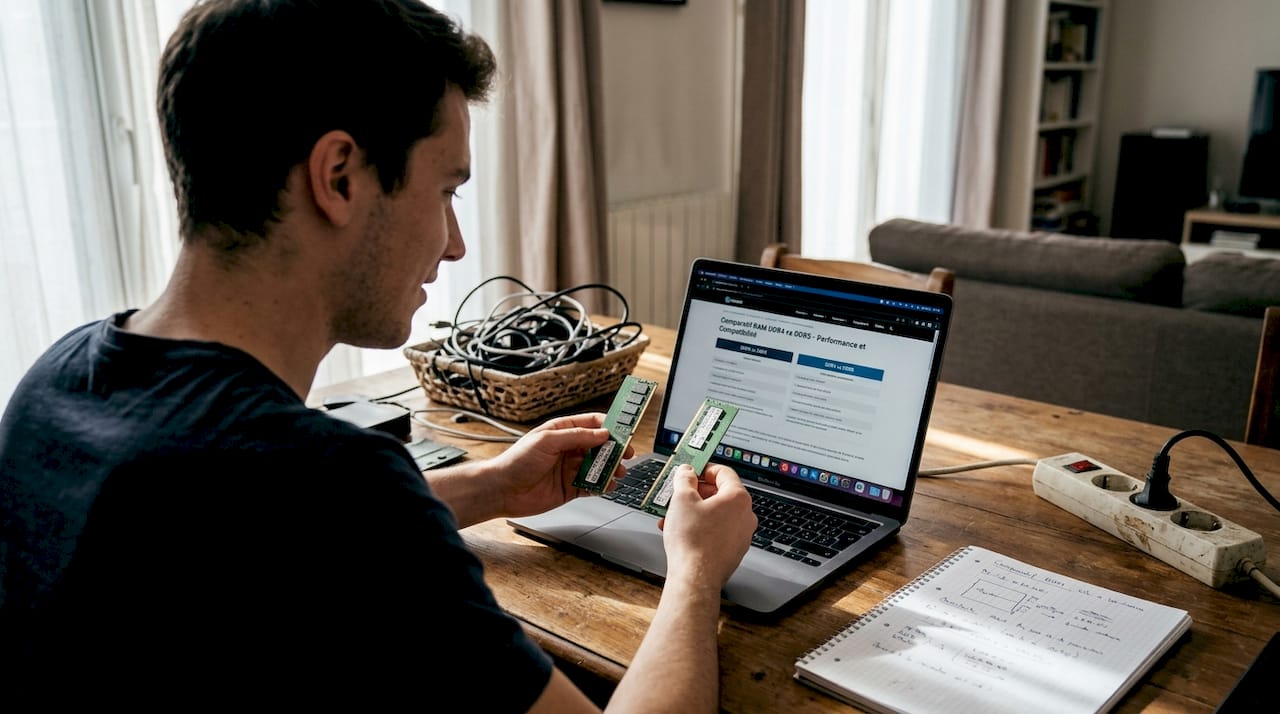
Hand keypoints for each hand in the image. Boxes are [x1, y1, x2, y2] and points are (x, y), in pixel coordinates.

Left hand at [484, 412, 631, 517]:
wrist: (502, 490)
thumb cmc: (516, 461)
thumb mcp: (547, 441)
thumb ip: (576, 436)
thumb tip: (601, 433)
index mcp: (562, 431)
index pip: (591, 424)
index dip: (609, 425)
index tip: (624, 429)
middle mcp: (568, 449)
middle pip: (599, 446)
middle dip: (614, 449)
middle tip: (626, 453)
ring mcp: (570, 469)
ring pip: (598, 466)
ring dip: (611, 468)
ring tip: (618, 471)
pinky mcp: (570, 488)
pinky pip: (592, 485)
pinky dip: (603, 485)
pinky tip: (608, 484)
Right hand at [658, 463, 755, 587]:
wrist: (695, 577)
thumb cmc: (693, 541)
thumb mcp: (682, 499)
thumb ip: (685, 479)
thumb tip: (687, 472)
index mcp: (738, 498)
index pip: (724, 472)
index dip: (704, 468)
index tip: (692, 470)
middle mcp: (745, 516)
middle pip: (720, 494)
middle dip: (696, 492)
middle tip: (680, 492)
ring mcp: (741, 535)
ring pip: (717, 514)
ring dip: (695, 511)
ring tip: (674, 515)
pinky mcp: (733, 551)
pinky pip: (717, 531)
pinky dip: (701, 527)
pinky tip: (681, 531)